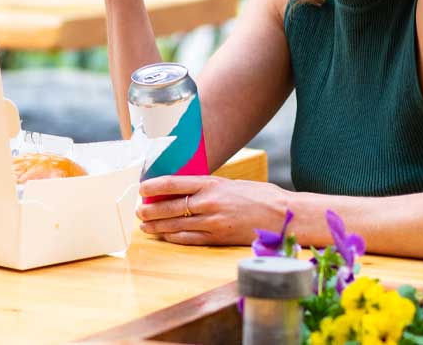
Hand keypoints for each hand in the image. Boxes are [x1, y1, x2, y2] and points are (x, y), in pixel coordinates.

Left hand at [136, 176, 290, 245]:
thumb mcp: (232, 184)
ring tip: (145, 227)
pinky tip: (165, 236)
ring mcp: (213, 222)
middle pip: (169, 206)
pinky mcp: (218, 238)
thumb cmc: (260, 196)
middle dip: (150, 210)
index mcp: (212, 183)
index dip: (153, 187)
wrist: (283, 215)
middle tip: (138, 212)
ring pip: (175, 224)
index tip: (141, 189)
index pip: (173, 183)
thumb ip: (209, 187)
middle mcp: (209, 202)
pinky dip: (173, 237)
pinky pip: (188, 239)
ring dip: (157, 226)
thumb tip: (185, 189)